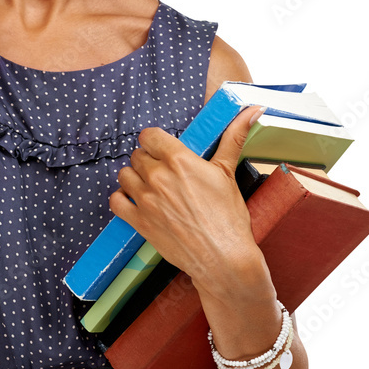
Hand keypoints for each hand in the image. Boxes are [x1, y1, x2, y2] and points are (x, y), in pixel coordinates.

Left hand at [109, 104, 270, 295]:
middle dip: (148, 160)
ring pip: (124, 175)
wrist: (223, 258)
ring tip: (149, 186)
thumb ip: (233, 137)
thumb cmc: (229, 217)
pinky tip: (136, 201)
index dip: (155, 141)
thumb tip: (252, 110)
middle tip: (163, 173)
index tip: (162, 149)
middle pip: (137, 155)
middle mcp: (158, 177)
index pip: (149, 136)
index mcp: (179, 160)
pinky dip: (122, 199)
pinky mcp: (139, 222)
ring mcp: (146, 200)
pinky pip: (115, 201)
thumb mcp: (229, 172)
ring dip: (134, 178)